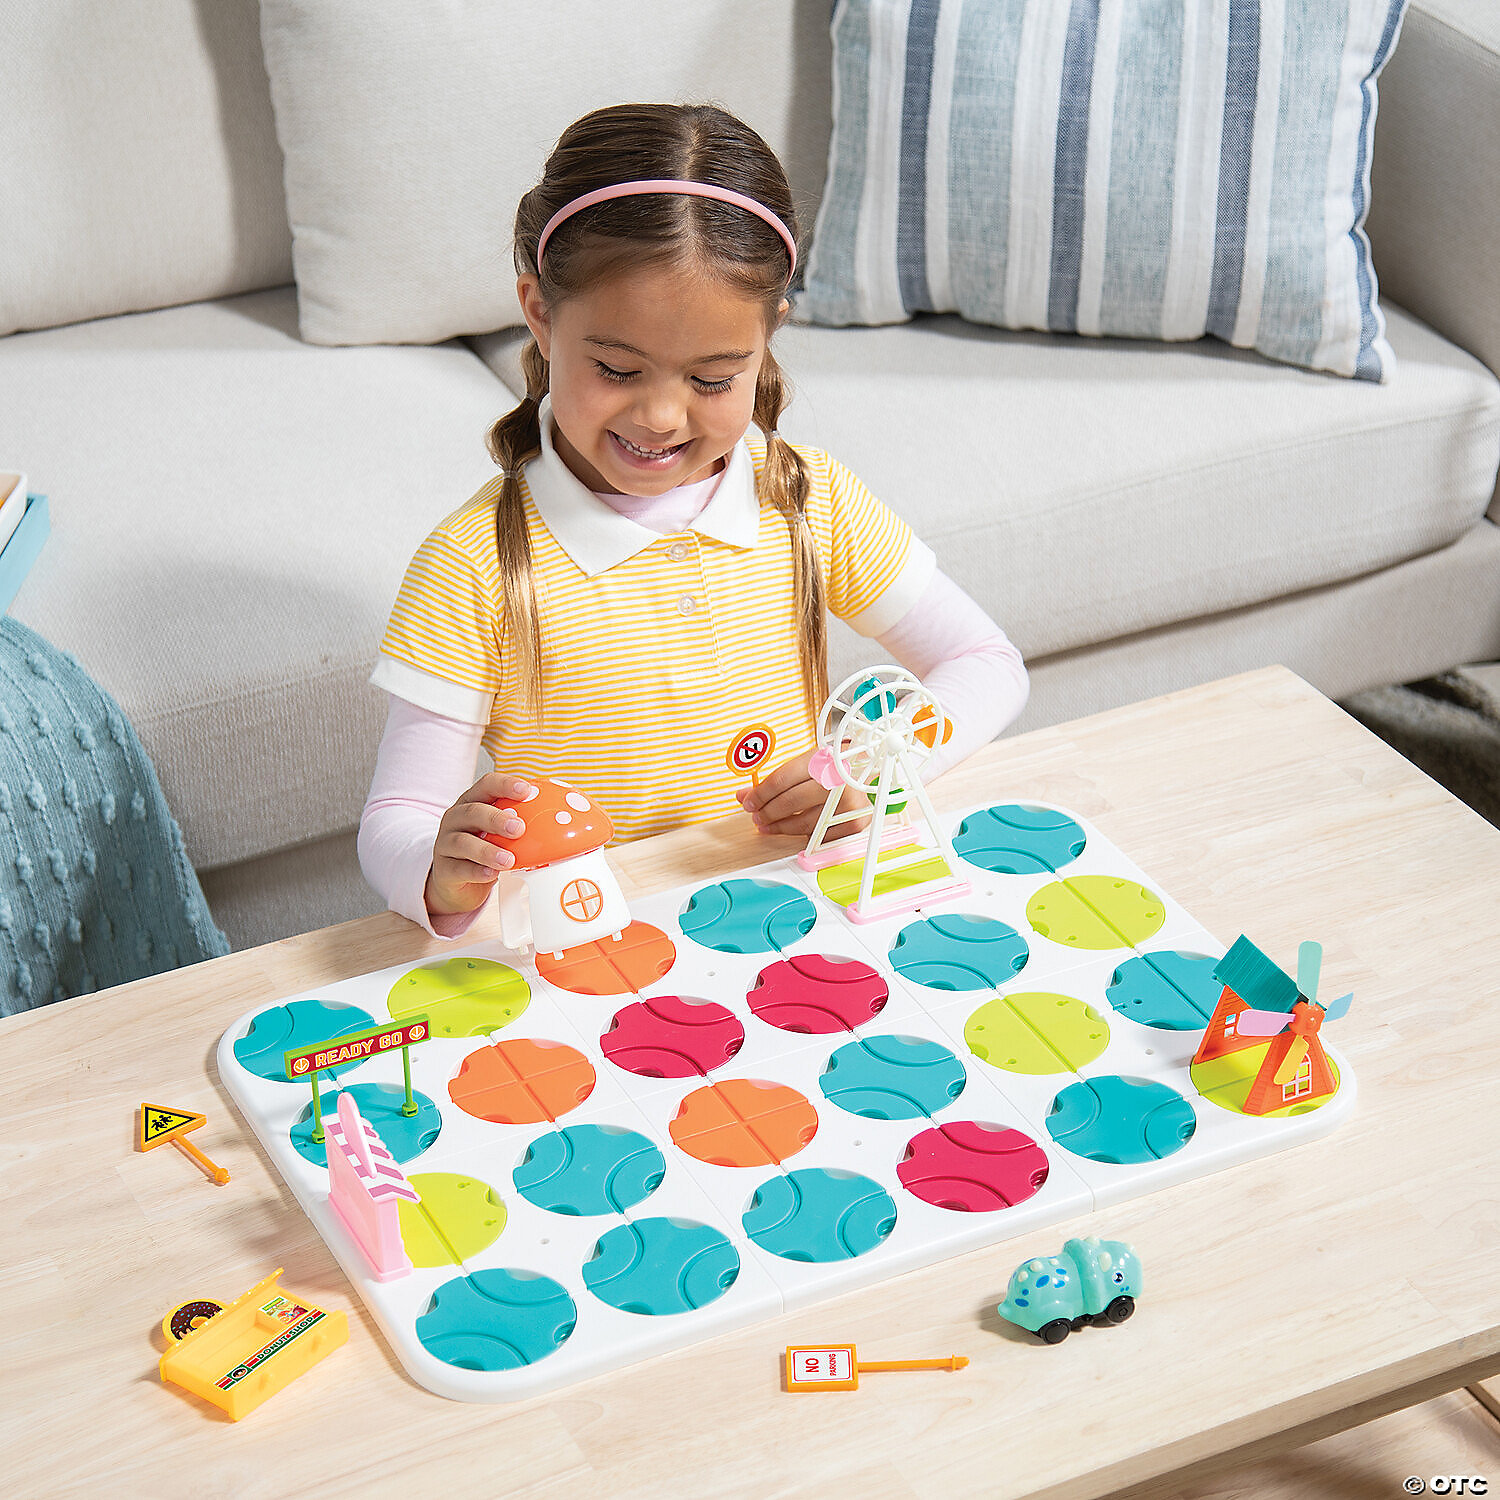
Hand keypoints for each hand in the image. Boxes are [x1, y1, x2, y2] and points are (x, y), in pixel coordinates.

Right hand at [426, 772, 531, 916]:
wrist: (455, 881)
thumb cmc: (484, 848)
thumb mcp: (499, 831)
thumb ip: (521, 820)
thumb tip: (568, 813)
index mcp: (472, 802)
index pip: (486, 785)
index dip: (505, 785)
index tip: (527, 790)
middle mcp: (456, 820)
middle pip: (473, 812)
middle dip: (497, 818)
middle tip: (519, 828)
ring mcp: (446, 844)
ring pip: (462, 842)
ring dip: (487, 850)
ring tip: (509, 859)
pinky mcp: (444, 870)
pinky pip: (459, 869)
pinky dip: (477, 871)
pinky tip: (492, 874)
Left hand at [735, 751, 870, 839]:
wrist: (868, 774)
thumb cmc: (834, 768)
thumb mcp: (807, 764)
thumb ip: (776, 780)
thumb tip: (745, 795)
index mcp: (824, 759)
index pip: (782, 779)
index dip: (761, 793)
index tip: (748, 801)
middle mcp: (838, 780)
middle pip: (790, 802)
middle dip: (767, 812)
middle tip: (756, 815)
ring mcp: (848, 803)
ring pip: (803, 823)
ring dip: (780, 826)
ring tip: (768, 825)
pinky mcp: (854, 822)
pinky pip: (819, 835)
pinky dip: (803, 834)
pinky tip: (793, 829)